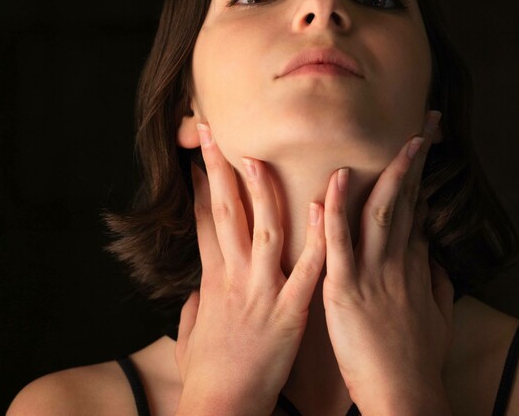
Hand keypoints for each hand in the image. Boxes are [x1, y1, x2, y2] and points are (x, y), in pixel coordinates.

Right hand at [174, 124, 326, 415]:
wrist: (221, 408)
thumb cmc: (208, 377)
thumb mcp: (192, 335)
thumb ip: (197, 306)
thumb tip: (198, 293)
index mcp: (213, 281)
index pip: (204, 221)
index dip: (200, 185)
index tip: (200, 156)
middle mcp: (234, 278)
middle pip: (224, 211)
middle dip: (218, 168)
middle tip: (213, 132)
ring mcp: (260, 291)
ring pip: (263, 227)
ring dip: (263, 189)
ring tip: (262, 154)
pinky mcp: (288, 311)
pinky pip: (307, 268)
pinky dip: (318, 236)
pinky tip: (326, 208)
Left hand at [320, 111, 453, 413]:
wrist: (406, 395)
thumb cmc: (417, 363)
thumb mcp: (436, 319)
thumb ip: (437, 287)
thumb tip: (439, 265)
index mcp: (414, 268)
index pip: (416, 211)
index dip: (420, 178)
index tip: (422, 147)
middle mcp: (397, 264)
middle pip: (406, 200)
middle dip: (414, 159)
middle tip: (422, 124)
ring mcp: (374, 275)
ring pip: (380, 211)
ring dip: (386, 172)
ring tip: (393, 138)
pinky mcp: (347, 291)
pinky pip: (341, 243)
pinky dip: (336, 210)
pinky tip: (337, 181)